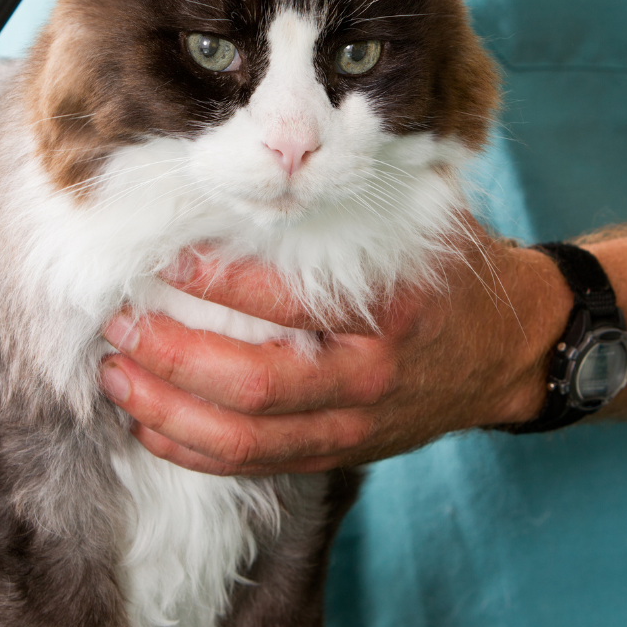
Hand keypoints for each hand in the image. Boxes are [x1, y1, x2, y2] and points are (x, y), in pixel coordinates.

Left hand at [99, 225, 571, 475]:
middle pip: (254, 386)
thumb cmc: (453, 278)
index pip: (288, 303)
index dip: (217, 282)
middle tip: (122, 321)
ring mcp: (354, 428)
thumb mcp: (424, 224)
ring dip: (169, 412)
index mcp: (391, 313)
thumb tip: (271, 161)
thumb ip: (356, 199)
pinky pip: (255, 466)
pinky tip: (149, 425)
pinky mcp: (339, 455)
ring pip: (245, 439)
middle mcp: (370, 380)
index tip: (167, 257)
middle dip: (173, 356)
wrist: (509, 352)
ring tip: (117, 375)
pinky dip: (193, 451)